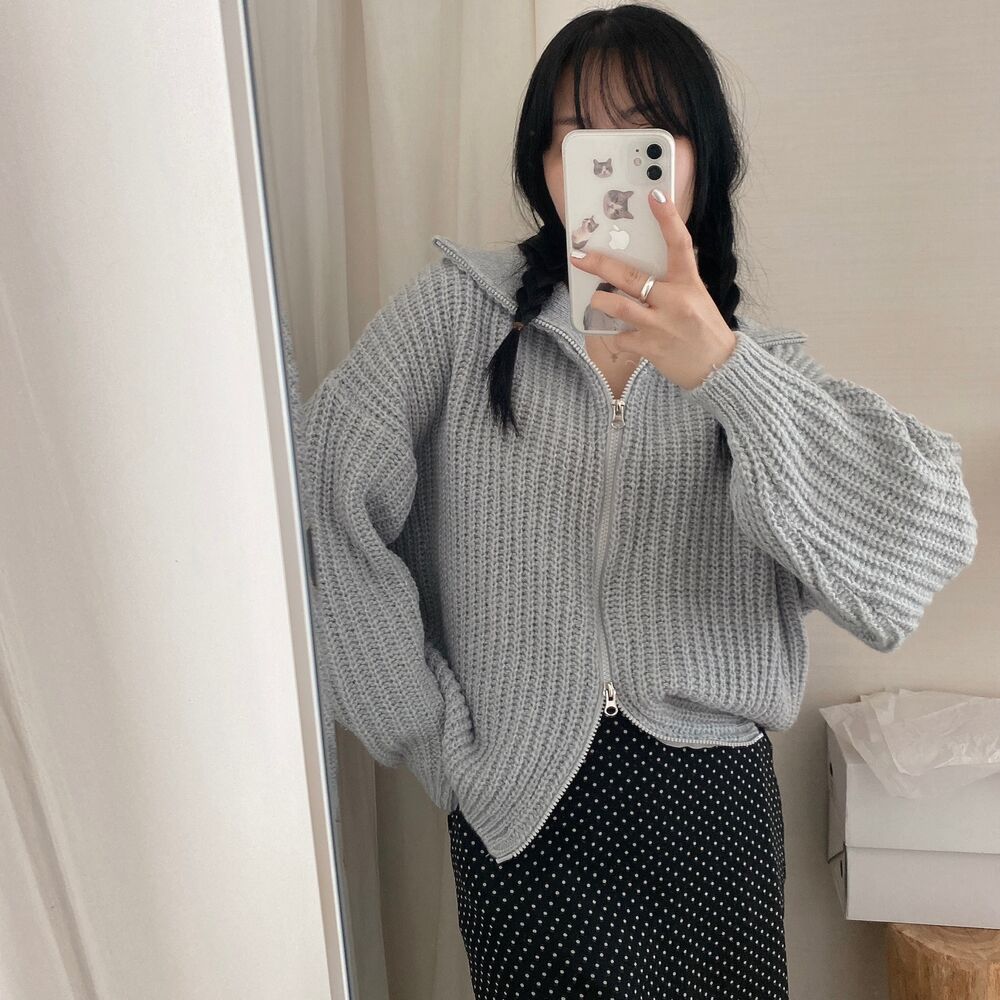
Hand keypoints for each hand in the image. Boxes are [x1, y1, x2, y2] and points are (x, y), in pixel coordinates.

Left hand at [570, 189, 736, 390]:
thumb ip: (674, 281)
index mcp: (689, 283)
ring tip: (594, 298)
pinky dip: (614, 336)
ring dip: (601, 301)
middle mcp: (675, 301)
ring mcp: (661, 325)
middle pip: (632, 277)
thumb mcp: (696, 297)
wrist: (717, 367)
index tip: (654, 195)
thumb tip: (647, 265)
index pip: (679, 243)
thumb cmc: (704, 329)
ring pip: (620, 307)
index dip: (667, 218)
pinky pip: (621, 338)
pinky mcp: (650, 347)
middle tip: (580, 257)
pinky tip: (614, 335)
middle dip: (601, 265)